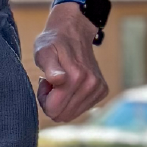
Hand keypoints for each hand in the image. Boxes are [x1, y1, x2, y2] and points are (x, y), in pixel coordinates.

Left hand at [33, 2, 108, 122]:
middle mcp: (91, 84)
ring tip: (61, 81)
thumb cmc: (53, 43)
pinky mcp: (102, 90)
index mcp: (75, 78)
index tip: (44, 82)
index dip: (44, 99)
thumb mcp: (43, 51)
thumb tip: (59, 79)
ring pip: (72, 114)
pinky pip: (82, 109)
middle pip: (63, 115)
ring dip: (62, 101)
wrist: (73, 31)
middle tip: (51, 83)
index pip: (53, 111)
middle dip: (53, 102)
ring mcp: (98, 88)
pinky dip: (73, 99)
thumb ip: (49, 67)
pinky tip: (70, 83)